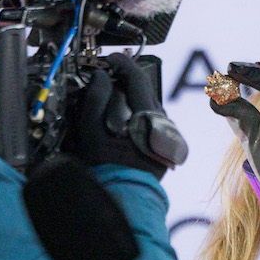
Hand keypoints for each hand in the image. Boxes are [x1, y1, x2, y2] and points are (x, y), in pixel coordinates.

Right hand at [66, 53, 186, 179]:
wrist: (122, 201)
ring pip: (150, 105)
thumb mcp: (91, 133)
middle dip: (125, 81)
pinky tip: (123, 118)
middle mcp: (165, 126)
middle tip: (106, 76)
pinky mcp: (167, 145)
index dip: (123, 64)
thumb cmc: (106, 172)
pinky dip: (138, 113)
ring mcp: (168, 136)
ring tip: (111, 98)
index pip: (139, 80)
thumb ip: (94, 100)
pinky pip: (153, 120)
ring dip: (132, 97)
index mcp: (149, 121)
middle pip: (146, 91)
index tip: (111, 58)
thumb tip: (100, 77)